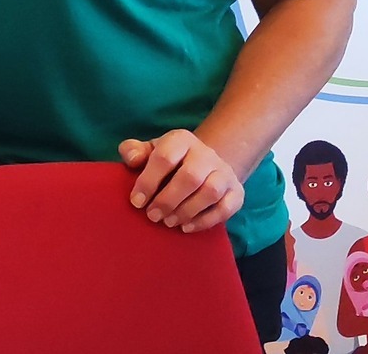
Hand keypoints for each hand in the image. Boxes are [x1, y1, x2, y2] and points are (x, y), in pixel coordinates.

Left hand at [117, 130, 243, 234]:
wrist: (204, 166)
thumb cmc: (168, 161)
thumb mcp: (149, 152)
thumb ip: (134, 151)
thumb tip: (131, 159)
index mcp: (181, 140)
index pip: (165, 157)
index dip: (149, 181)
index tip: (137, 202)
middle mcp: (206, 153)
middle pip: (190, 177)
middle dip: (168, 200)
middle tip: (153, 216)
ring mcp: (224, 172)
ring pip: (210, 192)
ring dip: (187, 211)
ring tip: (169, 222)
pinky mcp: (236, 192)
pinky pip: (225, 208)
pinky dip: (205, 221)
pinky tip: (186, 227)